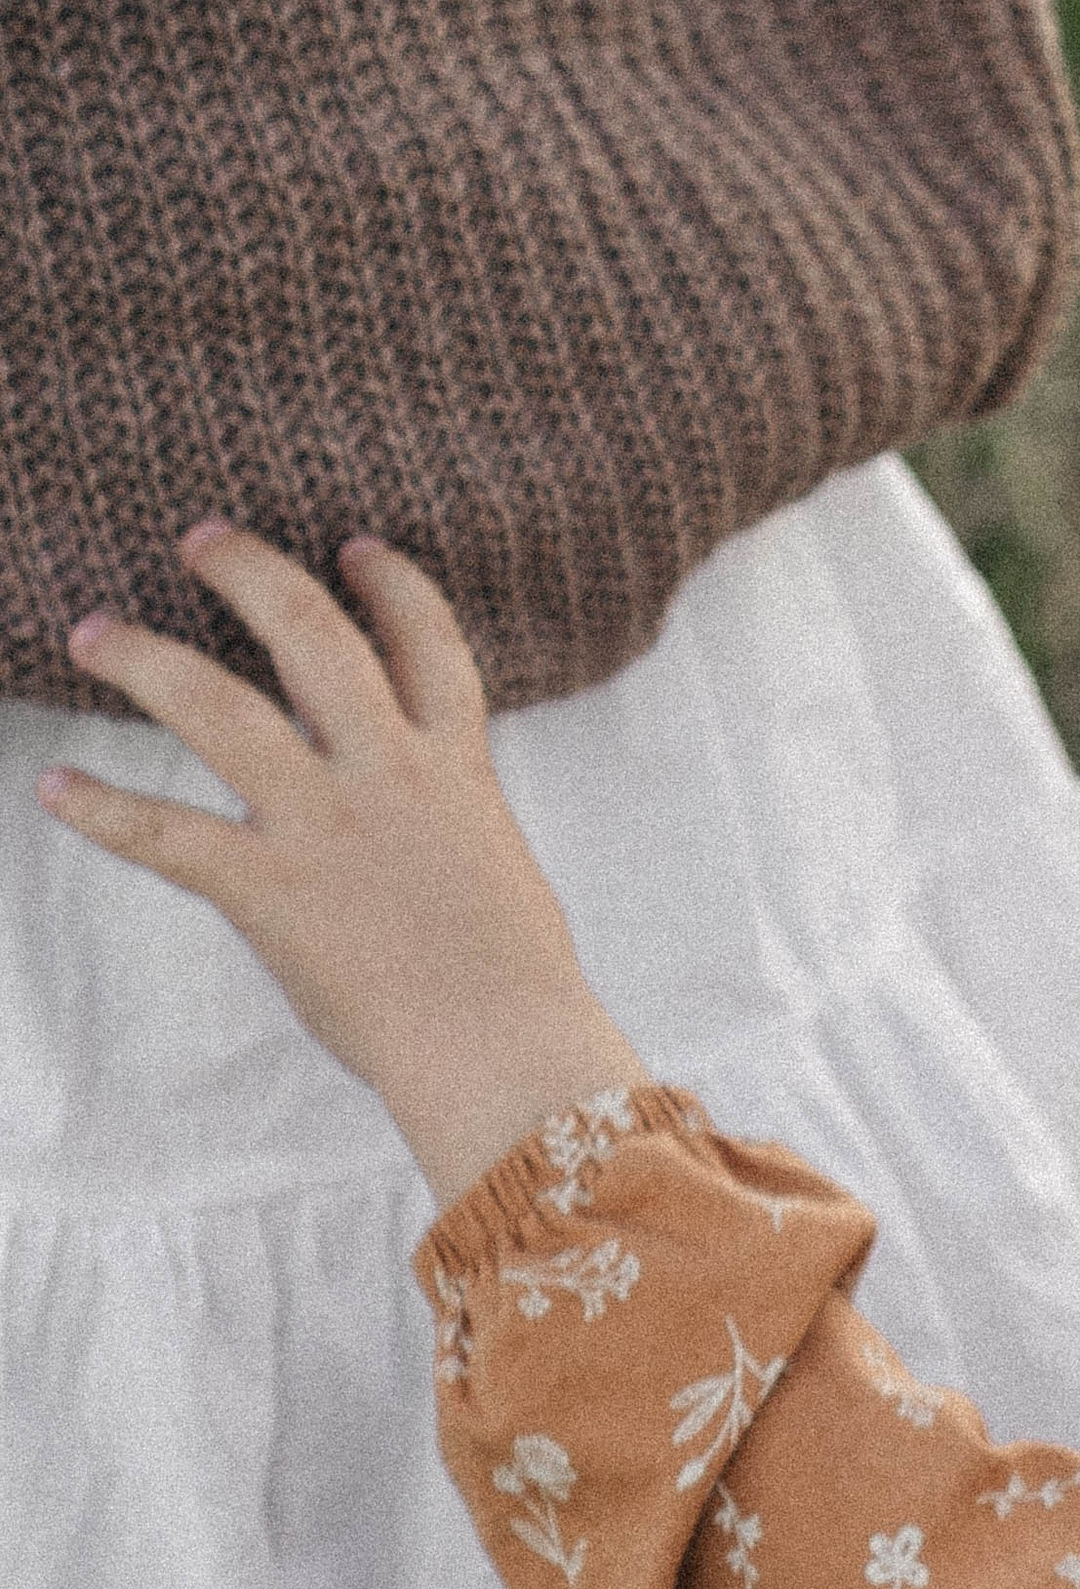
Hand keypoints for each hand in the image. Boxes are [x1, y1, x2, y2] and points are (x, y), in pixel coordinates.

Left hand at [41, 525, 649, 1207]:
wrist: (499, 1048)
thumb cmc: (515, 983)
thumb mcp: (497, 870)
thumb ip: (451, 826)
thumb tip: (423, 829)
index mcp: (455, 769)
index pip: (429, 643)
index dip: (392, 585)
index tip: (355, 547)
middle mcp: (387, 774)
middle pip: (313, 637)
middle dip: (251, 574)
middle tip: (200, 540)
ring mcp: (323, 825)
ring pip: (221, 709)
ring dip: (148, 661)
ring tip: (94, 632)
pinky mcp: (268, 889)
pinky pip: (167, 835)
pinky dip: (104, 809)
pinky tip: (57, 787)